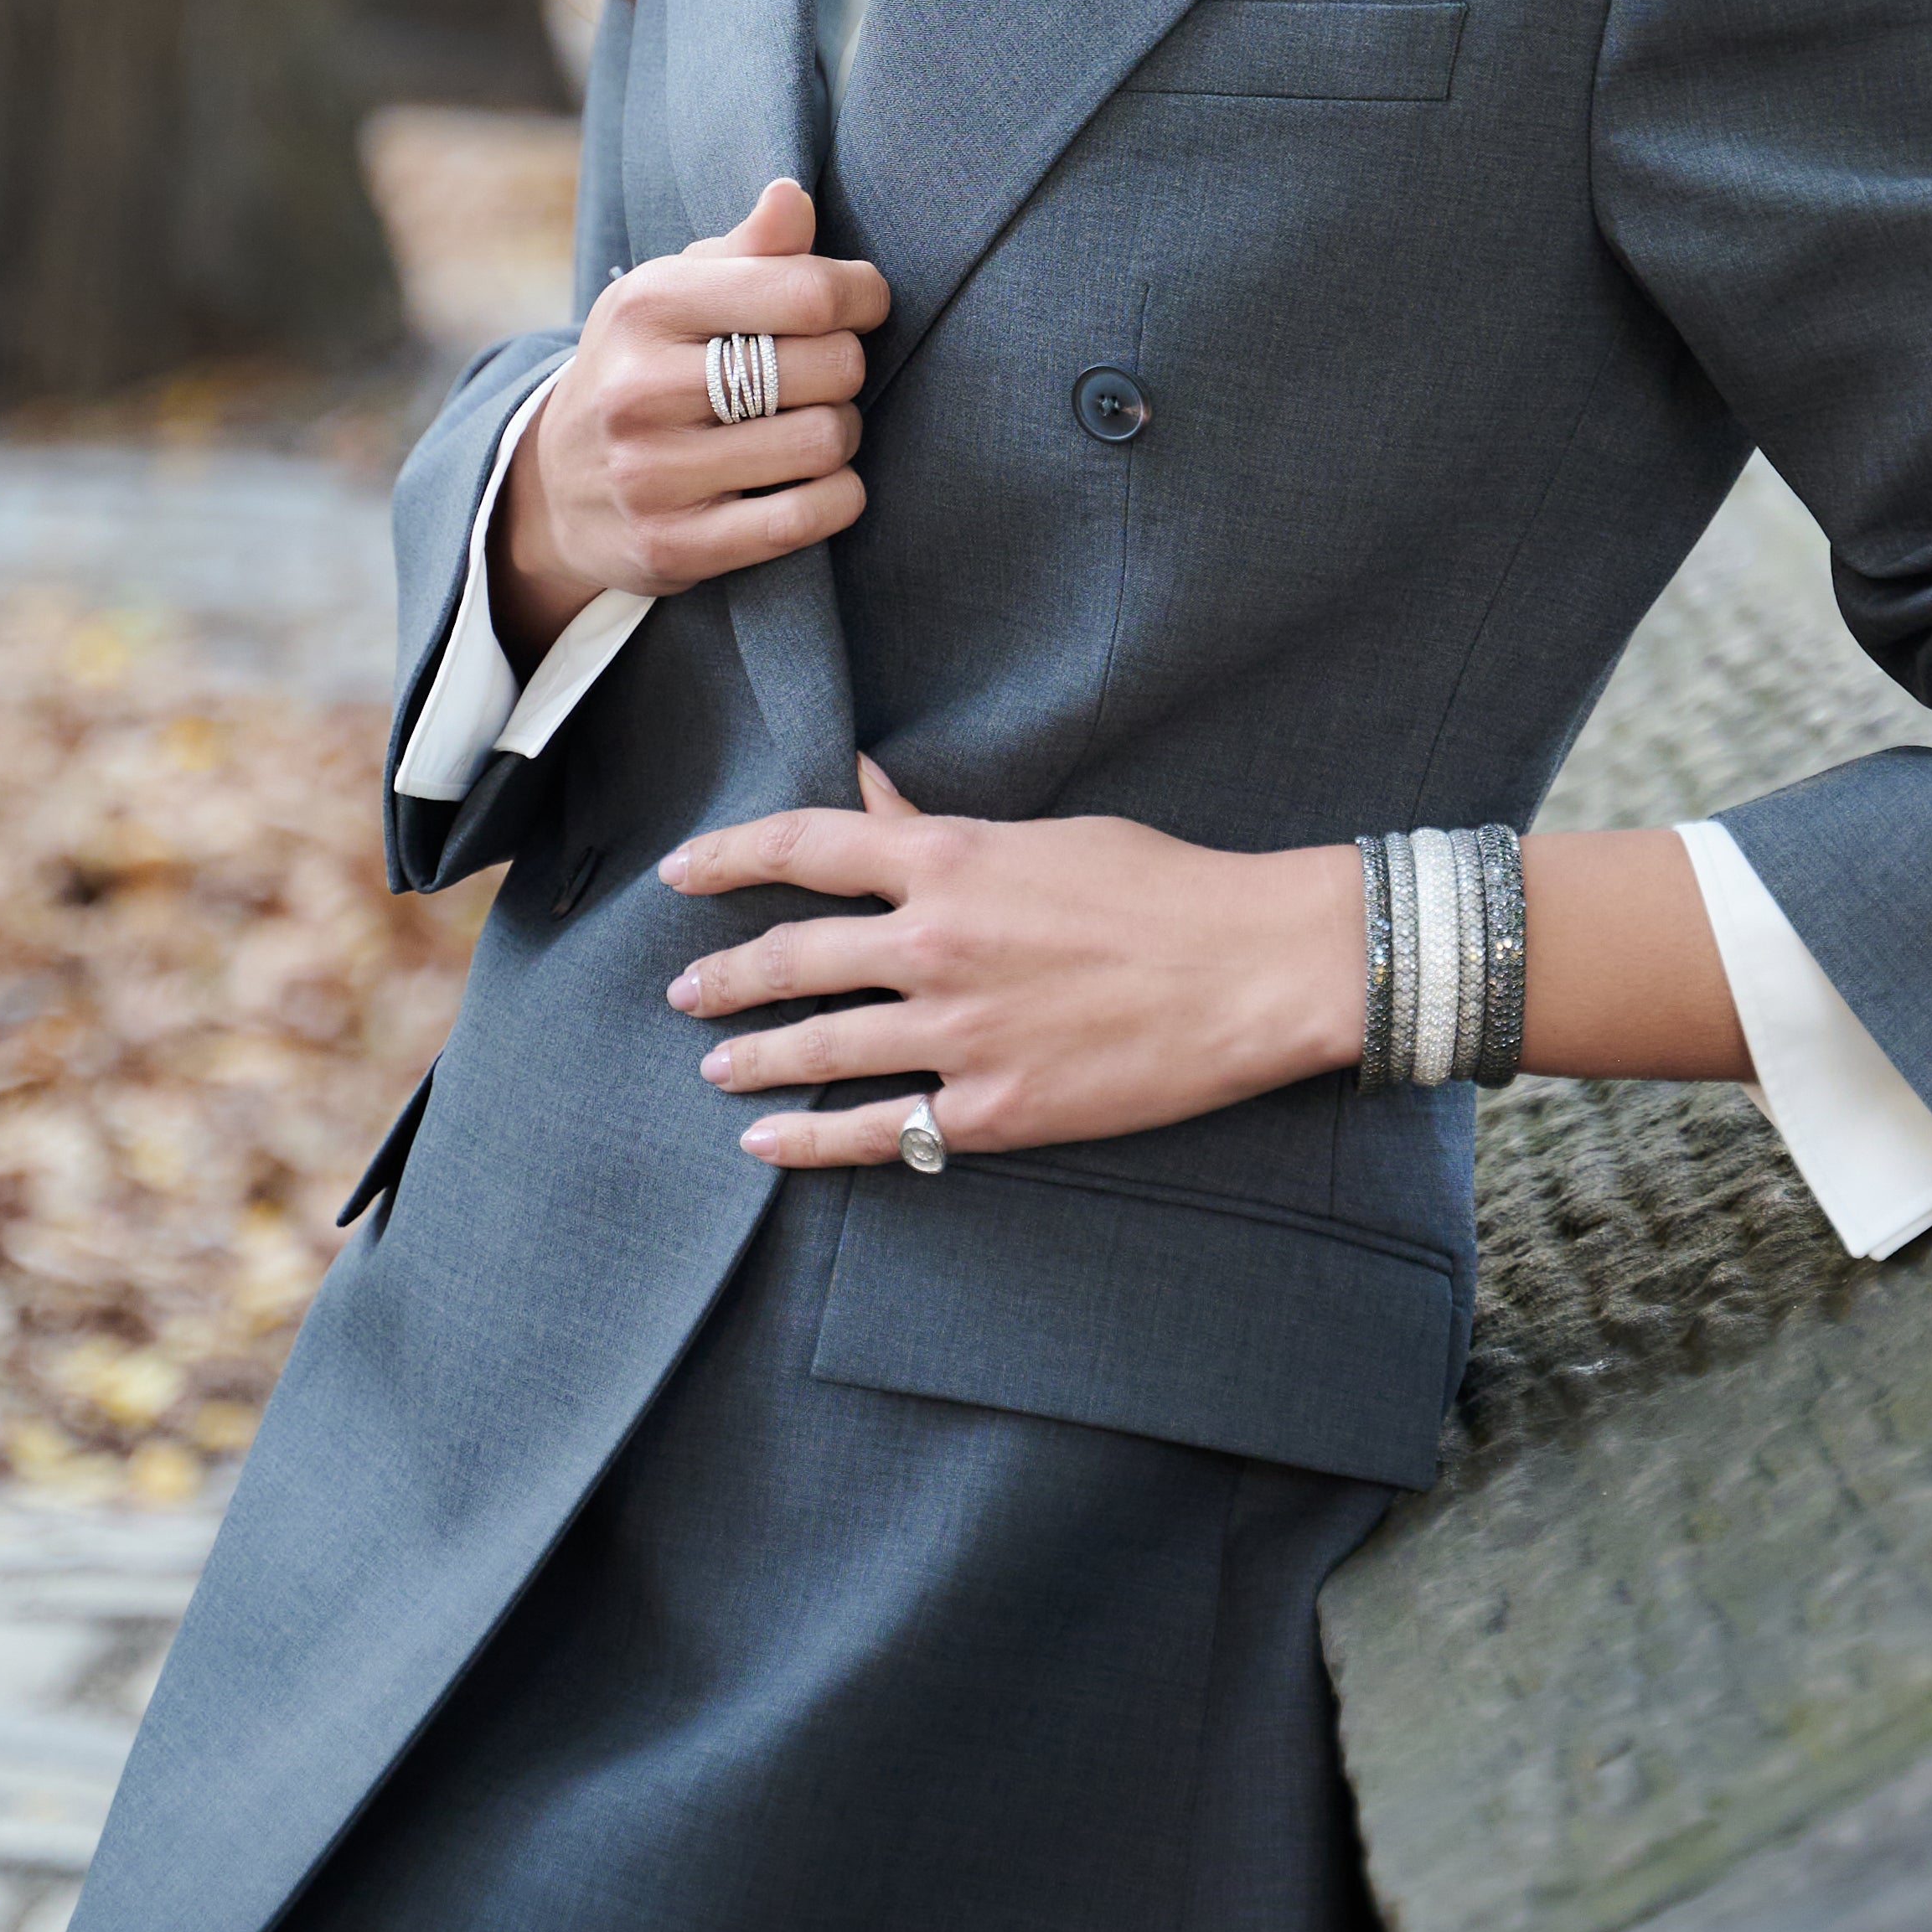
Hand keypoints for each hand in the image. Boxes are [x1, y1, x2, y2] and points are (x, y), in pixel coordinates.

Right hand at [494, 177, 889, 662]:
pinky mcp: (673, 545)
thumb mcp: (677, 291)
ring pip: (824, 441)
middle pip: (829, 366)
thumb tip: (792, 196)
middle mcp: (639, 388)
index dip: (862, 295)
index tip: (861, 304)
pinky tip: (820, 482)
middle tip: (825, 374)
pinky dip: (838, 497)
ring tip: (814, 425)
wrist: (557, 485)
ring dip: (842, 434)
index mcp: (646, 305)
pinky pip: (804, 518)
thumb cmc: (645, 365)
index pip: (807, 292)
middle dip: (848, 367)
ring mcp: (652, 473)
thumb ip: (749, 247)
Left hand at [659, 761, 1368, 1166]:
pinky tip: (768, 1141)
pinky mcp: (993, 1110)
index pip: (804, 845)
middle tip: (684, 991)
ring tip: (715, 1062)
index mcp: (948, 860)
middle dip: (724, 977)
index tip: (681, 873)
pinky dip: (811, 1139)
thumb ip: (937, 828)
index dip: (728, 856)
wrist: (1250, 969)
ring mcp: (959, 1034)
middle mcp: (934, 944)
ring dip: (753, 1055)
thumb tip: (865, 790)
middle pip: (791, 958)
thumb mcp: (1042, 835)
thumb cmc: (1161, 885)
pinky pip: (879, 1131)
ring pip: (820, 1048)